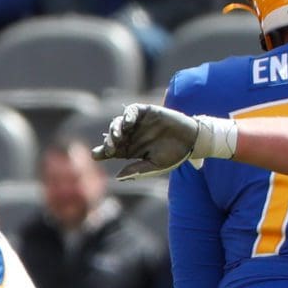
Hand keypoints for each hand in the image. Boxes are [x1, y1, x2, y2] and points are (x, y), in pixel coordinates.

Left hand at [95, 104, 236, 180]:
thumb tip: (118, 178)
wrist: (192, 140)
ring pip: (118, 122)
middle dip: (108, 142)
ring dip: (115, 128)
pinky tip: (129, 123)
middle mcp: (131, 136)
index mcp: (130, 150)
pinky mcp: (146, 112)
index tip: (95, 155)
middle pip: (112, 136)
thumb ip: (137, 170)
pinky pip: (132, 110)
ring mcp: (138, 123)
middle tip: (111, 148)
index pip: (110, 150)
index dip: (101, 152)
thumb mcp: (155, 167)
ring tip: (118, 137)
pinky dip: (128, 115)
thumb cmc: (174, 155)